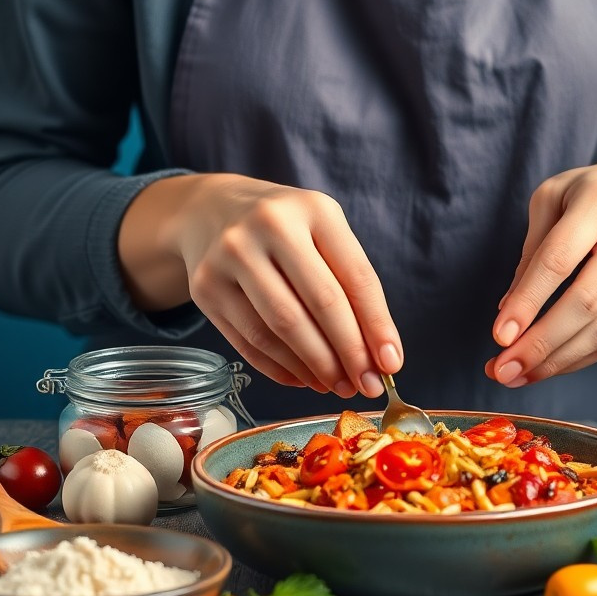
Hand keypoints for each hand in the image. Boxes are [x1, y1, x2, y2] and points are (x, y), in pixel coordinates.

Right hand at [118, 174, 400, 397]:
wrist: (212, 210)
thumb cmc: (286, 230)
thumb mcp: (323, 234)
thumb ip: (352, 286)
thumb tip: (379, 356)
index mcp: (314, 210)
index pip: (356, 277)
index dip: (377, 326)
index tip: (391, 364)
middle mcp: (270, 226)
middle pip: (319, 304)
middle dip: (349, 353)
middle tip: (365, 385)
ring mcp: (231, 255)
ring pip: (281, 328)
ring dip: (315, 367)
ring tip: (337, 385)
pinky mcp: (205, 287)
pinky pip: (250, 341)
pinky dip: (281, 368)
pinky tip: (303, 378)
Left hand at [486, 148, 596, 386]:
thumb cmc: (591, 193)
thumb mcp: (552, 199)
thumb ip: (531, 252)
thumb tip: (508, 312)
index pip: (559, 260)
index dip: (528, 301)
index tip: (499, 335)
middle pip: (587, 302)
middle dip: (541, 343)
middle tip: (502, 370)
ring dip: (558, 361)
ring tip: (518, 375)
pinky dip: (581, 358)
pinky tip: (550, 366)